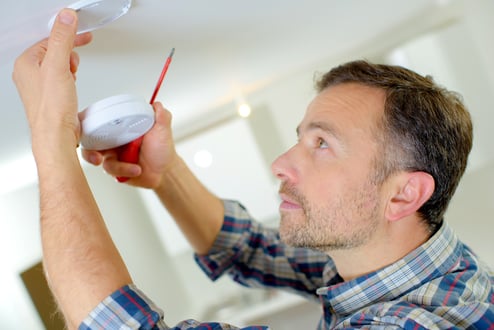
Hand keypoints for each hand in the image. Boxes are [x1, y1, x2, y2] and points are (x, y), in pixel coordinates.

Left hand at [12, 9, 91, 157]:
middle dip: (69, 53)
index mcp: (26, 63)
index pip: (48, 39)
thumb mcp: (59, 66)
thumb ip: (62, 39)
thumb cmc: (51, 107)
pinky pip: (60, 79)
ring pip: (58, 65)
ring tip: (73, 75)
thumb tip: (66, 18)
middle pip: (53, 51)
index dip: (67, 35)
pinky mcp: (50, 96)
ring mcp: (39, 86)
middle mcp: (29, 74)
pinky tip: (72, 85)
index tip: (81, 34)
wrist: (56, 134)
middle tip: (75, 61)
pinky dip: (69, 78)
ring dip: (70, 67)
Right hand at [81, 102, 180, 188]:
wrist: (165, 171)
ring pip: (98, 158)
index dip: (87, 122)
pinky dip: (124, 170)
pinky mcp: (113, 168)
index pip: (98, 119)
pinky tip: (137, 170)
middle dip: (88, 150)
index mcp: (120, 126)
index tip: (87, 127)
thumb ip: (161, 116)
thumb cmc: (162, 150)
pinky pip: (109, 169)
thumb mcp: (163, 130)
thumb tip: (157, 104)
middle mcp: (113, 138)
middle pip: (89, 140)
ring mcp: (112, 153)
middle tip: (97, 156)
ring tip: (136, 168)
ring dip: (117, 165)